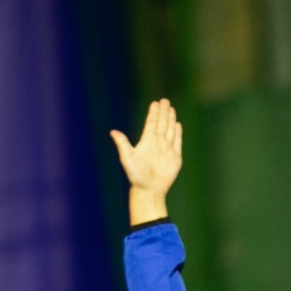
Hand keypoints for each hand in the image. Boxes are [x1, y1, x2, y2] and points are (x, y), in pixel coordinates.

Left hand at [111, 99, 183, 223]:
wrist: (149, 189)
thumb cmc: (136, 175)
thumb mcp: (127, 158)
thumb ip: (122, 144)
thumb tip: (113, 132)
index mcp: (146, 141)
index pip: (151, 124)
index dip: (153, 113)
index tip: (155, 103)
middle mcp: (157, 143)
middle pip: (161, 124)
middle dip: (163, 112)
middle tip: (165, 100)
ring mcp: (167, 150)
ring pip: (169, 130)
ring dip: (170, 119)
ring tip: (171, 109)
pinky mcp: (175, 157)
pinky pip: (177, 142)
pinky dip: (178, 133)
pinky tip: (177, 125)